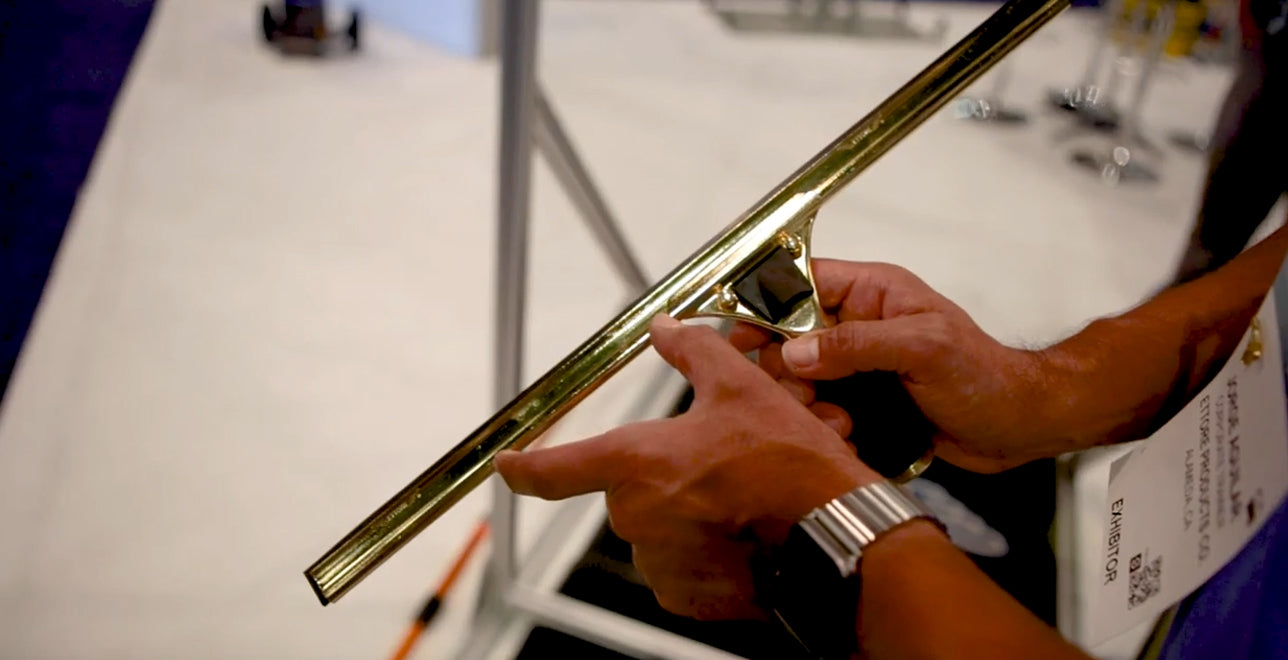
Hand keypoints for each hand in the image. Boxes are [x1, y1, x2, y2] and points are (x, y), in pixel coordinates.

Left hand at [494, 315, 880, 620]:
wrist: (835, 537)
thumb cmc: (790, 470)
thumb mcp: (742, 390)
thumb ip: (694, 353)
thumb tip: (669, 329)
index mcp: (635, 464)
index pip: (552, 469)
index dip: (522, 466)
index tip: (506, 465)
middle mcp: (636, 518)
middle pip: (630, 489)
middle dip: (667, 475)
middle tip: (719, 464)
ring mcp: (659, 563)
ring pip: (658, 527)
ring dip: (687, 512)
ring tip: (740, 498)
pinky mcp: (686, 597)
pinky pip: (680, 566)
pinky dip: (704, 549)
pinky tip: (744, 531)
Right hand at [731, 259, 1045, 472]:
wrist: (1019, 425)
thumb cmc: (985, 377)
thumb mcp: (923, 349)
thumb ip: (857, 345)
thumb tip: (794, 352)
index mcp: (872, 293)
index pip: (800, 285)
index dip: (765, 308)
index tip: (741, 339)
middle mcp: (860, 325)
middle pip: (789, 339)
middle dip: (787, 372)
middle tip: (803, 399)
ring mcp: (860, 365)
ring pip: (801, 380)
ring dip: (807, 405)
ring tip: (838, 424)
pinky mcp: (864, 401)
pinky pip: (822, 410)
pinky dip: (824, 426)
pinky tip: (847, 437)